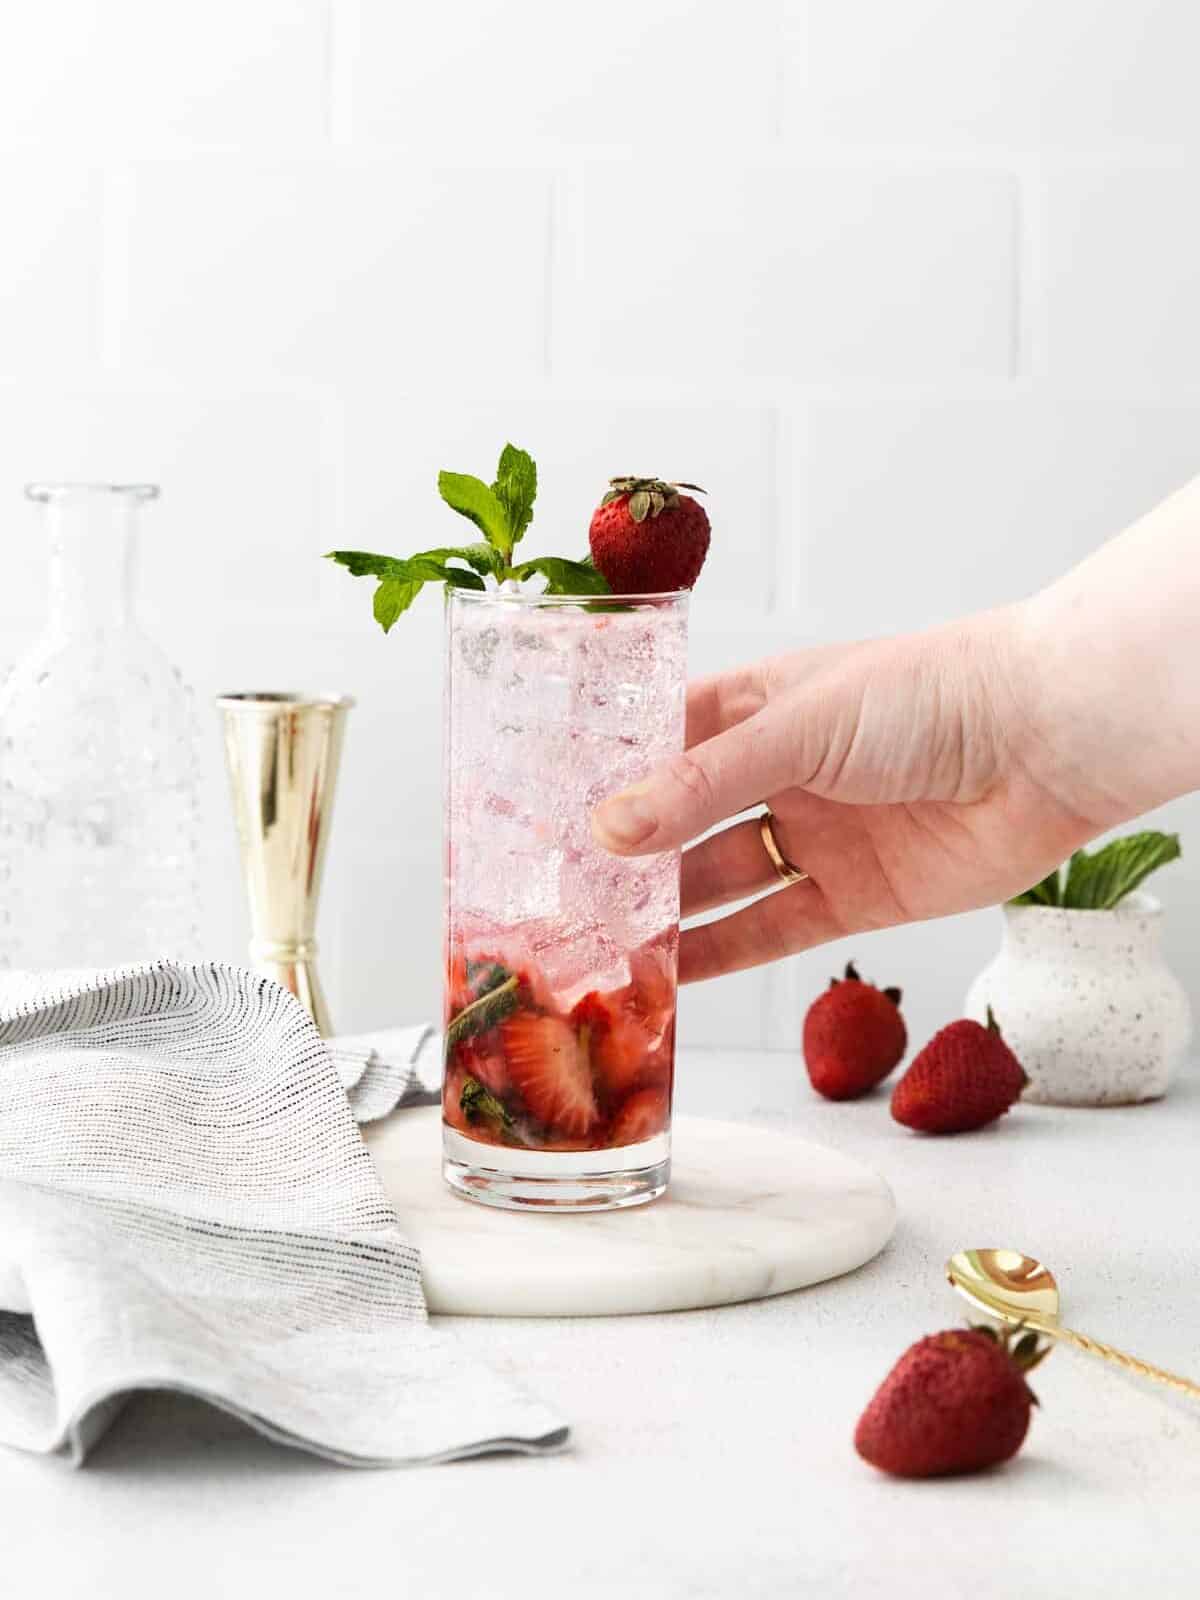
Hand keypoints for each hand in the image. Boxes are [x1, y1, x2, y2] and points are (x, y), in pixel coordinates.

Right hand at [590, 608, 1110, 983]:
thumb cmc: (926, 697)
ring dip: (664, 915)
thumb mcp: (797, 728)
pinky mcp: (854, 896)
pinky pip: (772, 932)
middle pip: (683, 822)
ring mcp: (815, 836)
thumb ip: (701, 785)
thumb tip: (606, 830)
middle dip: (625, 859)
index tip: (538, 817)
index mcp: (759, 708)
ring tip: (593, 947)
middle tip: (553, 899)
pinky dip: (720, 956)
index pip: (660, 744)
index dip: (605, 780)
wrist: (1047, 742)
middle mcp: (780, 772)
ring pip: (719, 883)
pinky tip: (667, 979)